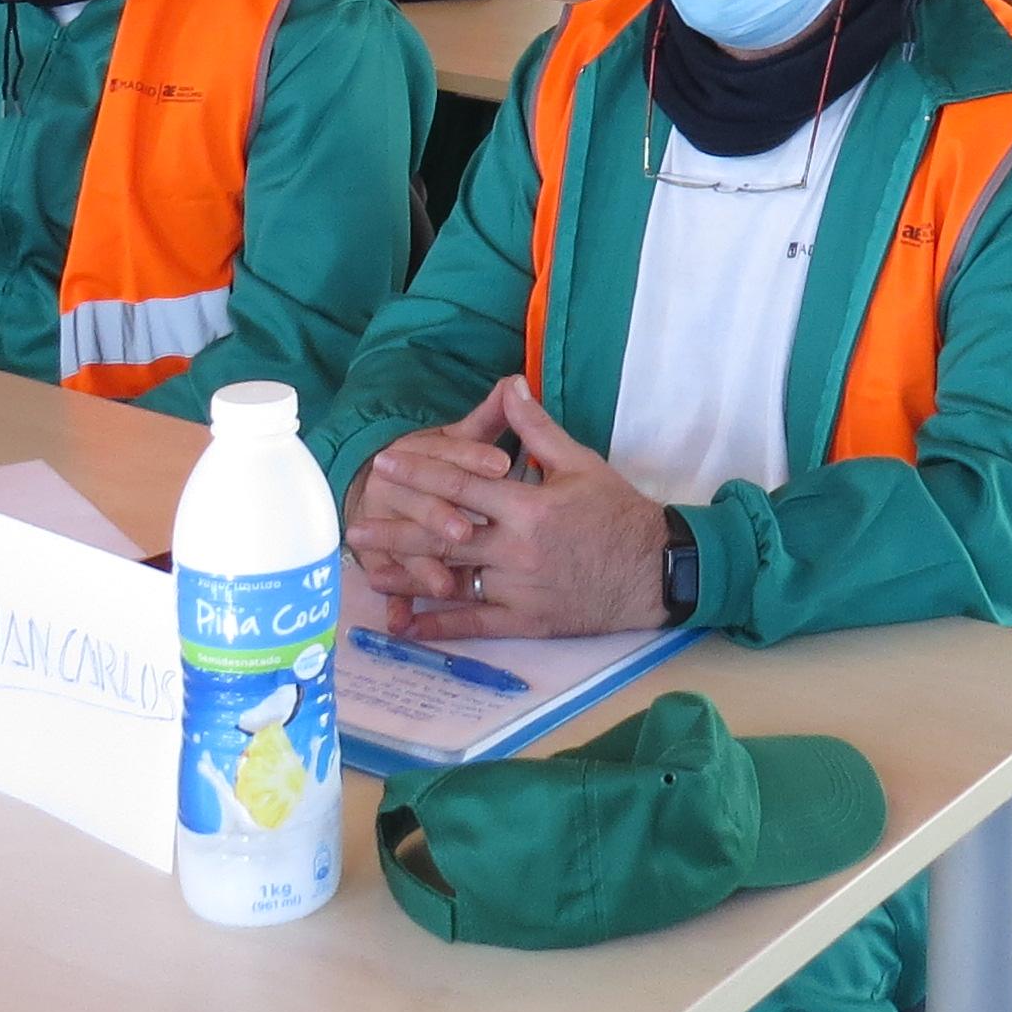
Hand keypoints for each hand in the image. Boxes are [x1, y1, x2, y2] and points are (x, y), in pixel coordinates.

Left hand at [371, 377, 668, 640]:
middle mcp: (517, 549)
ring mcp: (519, 588)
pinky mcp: (526, 620)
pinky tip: (408, 624)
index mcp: (529, 506)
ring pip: (453, 580)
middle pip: (445, 535)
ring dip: (408, 576)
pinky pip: (474, 624)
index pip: (462, 485)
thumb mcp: (581, 463)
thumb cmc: (618, 512)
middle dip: (398, 526)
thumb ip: (538, 429)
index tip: (386, 463)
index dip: (421, 472)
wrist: (654, 569)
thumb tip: (511, 385)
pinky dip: (439, 626)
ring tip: (369, 570)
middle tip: (357, 523)